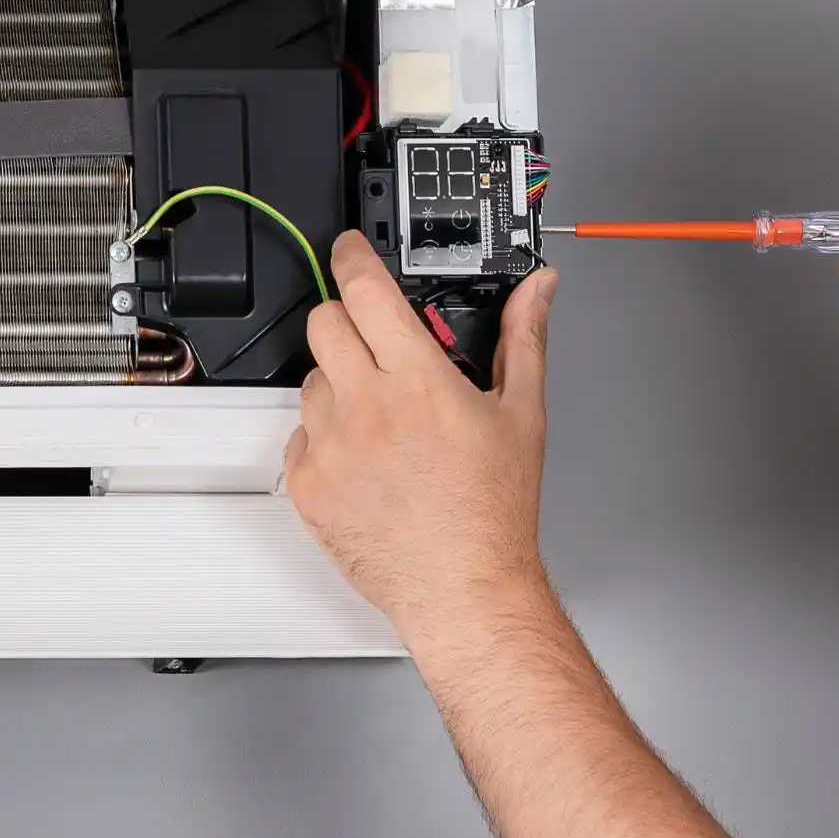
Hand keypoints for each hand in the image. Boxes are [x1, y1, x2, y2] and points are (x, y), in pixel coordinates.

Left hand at [281, 231, 558, 646]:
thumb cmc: (493, 514)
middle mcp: (367, 408)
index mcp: (420, 382)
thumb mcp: (522, 416)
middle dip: (346, 319)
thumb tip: (538, 291)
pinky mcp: (308, 485)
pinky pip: (300, 436)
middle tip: (373, 340)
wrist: (465, 588)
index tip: (350, 249)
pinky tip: (366, 460)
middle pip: (324, 322)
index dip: (352, 257)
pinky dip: (326, 437)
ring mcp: (331, 447)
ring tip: (381, 419)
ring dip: (338, 383)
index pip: (366, 290)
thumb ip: (524, 339)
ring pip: (311, 379)